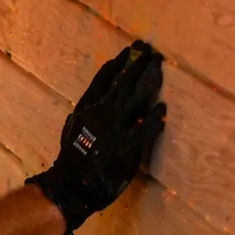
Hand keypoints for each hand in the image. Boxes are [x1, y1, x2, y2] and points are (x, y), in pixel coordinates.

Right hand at [26, 41, 167, 234]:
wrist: (73, 184)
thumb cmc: (72, 157)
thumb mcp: (72, 127)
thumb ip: (86, 112)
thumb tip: (95, 99)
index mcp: (87, 108)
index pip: (103, 79)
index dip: (118, 63)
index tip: (130, 51)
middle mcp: (101, 113)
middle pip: (123, 83)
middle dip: (138, 65)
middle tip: (150, 50)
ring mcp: (115, 129)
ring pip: (134, 99)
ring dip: (148, 81)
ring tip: (159, 67)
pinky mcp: (128, 147)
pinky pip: (144, 129)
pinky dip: (153, 118)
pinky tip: (162, 107)